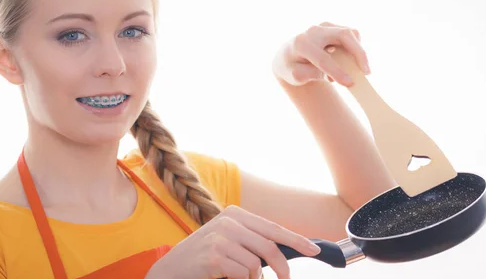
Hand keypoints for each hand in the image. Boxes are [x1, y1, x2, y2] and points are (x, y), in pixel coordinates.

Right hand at [145, 205, 320, 278]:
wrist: (171, 269)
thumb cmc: (203, 256)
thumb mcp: (228, 240)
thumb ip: (251, 240)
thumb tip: (283, 250)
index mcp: (234, 214)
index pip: (273, 228)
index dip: (296, 240)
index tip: (314, 250)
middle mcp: (229, 222)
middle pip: (270, 246)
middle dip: (282, 267)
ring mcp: (221, 238)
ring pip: (256, 264)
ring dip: (253, 278)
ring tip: (238, 277)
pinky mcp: (215, 256)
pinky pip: (243, 274)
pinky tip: (226, 277)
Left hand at [272, 22, 369, 86]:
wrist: (287, 55)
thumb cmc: (292, 67)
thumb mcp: (296, 76)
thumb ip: (312, 75)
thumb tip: (332, 76)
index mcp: (301, 44)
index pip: (323, 58)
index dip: (337, 71)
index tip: (350, 83)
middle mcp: (313, 31)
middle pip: (343, 35)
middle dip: (358, 53)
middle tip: (367, 72)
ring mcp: (324, 26)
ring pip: (350, 33)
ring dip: (358, 51)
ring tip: (359, 69)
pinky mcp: (333, 27)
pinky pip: (351, 35)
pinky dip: (355, 47)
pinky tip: (351, 61)